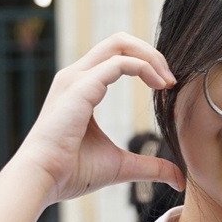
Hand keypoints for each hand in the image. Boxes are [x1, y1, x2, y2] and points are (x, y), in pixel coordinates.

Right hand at [9, 33, 183, 206]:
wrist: (42, 180)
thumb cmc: (72, 172)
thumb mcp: (121, 166)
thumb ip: (149, 167)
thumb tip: (179, 179)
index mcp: (81, 87)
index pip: (116, 56)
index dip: (146, 64)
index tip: (167, 87)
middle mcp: (76, 76)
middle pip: (119, 41)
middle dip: (151, 53)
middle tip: (171, 80)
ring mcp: (75, 78)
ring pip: (119, 43)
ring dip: (150, 57)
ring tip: (168, 82)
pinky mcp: (81, 87)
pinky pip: (119, 63)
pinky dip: (144, 68)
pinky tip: (159, 86)